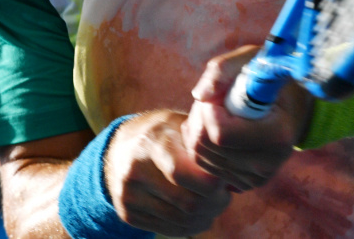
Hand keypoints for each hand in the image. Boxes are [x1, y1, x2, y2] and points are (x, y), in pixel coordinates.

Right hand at [103, 110, 230, 235]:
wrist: (121, 147)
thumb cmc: (163, 134)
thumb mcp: (180, 125)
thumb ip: (202, 146)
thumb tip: (232, 175)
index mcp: (151, 143)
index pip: (182, 173)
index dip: (211, 183)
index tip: (224, 179)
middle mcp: (134, 171)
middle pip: (186, 202)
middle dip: (214, 203)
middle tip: (224, 196)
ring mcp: (128, 195)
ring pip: (180, 221)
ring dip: (206, 217)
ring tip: (214, 205)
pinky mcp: (127, 213)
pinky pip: (169, 230)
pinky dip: (190, 226)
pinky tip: (198, 215)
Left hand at [182, 45, 314, 191]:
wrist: (294, 104)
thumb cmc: (270, 77)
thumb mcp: (251, 59)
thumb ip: (223, 69)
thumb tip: (200, 96)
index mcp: (277, 135)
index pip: (221, 134)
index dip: (208, 110)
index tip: (217, 93)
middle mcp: (268, 163)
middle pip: (207, 146)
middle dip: (200, 116)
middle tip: (213, 98)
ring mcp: (257, 177)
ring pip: (200, 157)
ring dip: (198, 128)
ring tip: (216, 110)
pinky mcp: (245, 182)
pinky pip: (205, 166)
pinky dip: (200, 143)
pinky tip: (215, 126)